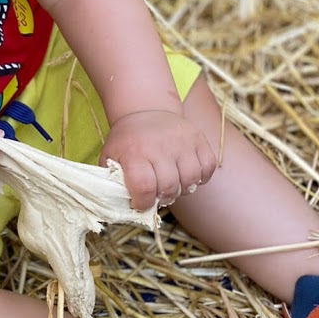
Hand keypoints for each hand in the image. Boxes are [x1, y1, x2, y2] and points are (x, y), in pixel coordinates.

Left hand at [101, 109, 215, 210]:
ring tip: (172, 185)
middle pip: (169, 186)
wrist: (146, 111)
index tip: (140, 204)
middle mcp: (160, 146)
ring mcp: (182, 142)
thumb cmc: (127, 140)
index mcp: (135, 152)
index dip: (143, 203)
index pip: (144, 187)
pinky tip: (187, 176)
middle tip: (157, 195)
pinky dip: (201, 178)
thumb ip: (110, 180)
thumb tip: (117, 206)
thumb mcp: (110, 156)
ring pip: (190, 180)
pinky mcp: (199, 139)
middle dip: (162, 198)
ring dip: (182, 190)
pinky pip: (208, 168)